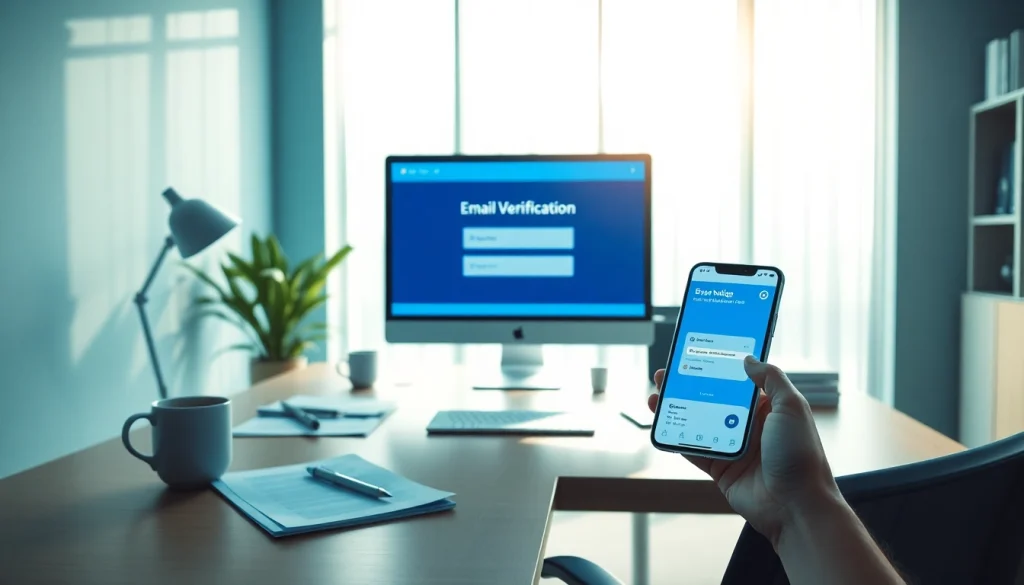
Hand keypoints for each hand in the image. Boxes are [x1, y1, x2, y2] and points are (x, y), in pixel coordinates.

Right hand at [648, 356, 840, 545]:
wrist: (796, 506)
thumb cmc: (801, 455)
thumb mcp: (792, 407)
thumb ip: (771, 379)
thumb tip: (748, 359)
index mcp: (768, 408)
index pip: (738, 381)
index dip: (717, 368)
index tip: (697, 355)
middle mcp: (749, 426)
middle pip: (712, 400)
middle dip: (689, 386)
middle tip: (667, 374)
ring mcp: (733, 447)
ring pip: (698, 422)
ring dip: (676, 409)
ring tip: (656, 395)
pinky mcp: (721, 468)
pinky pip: (694, 449)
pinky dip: (676, 438)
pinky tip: (661, 425)